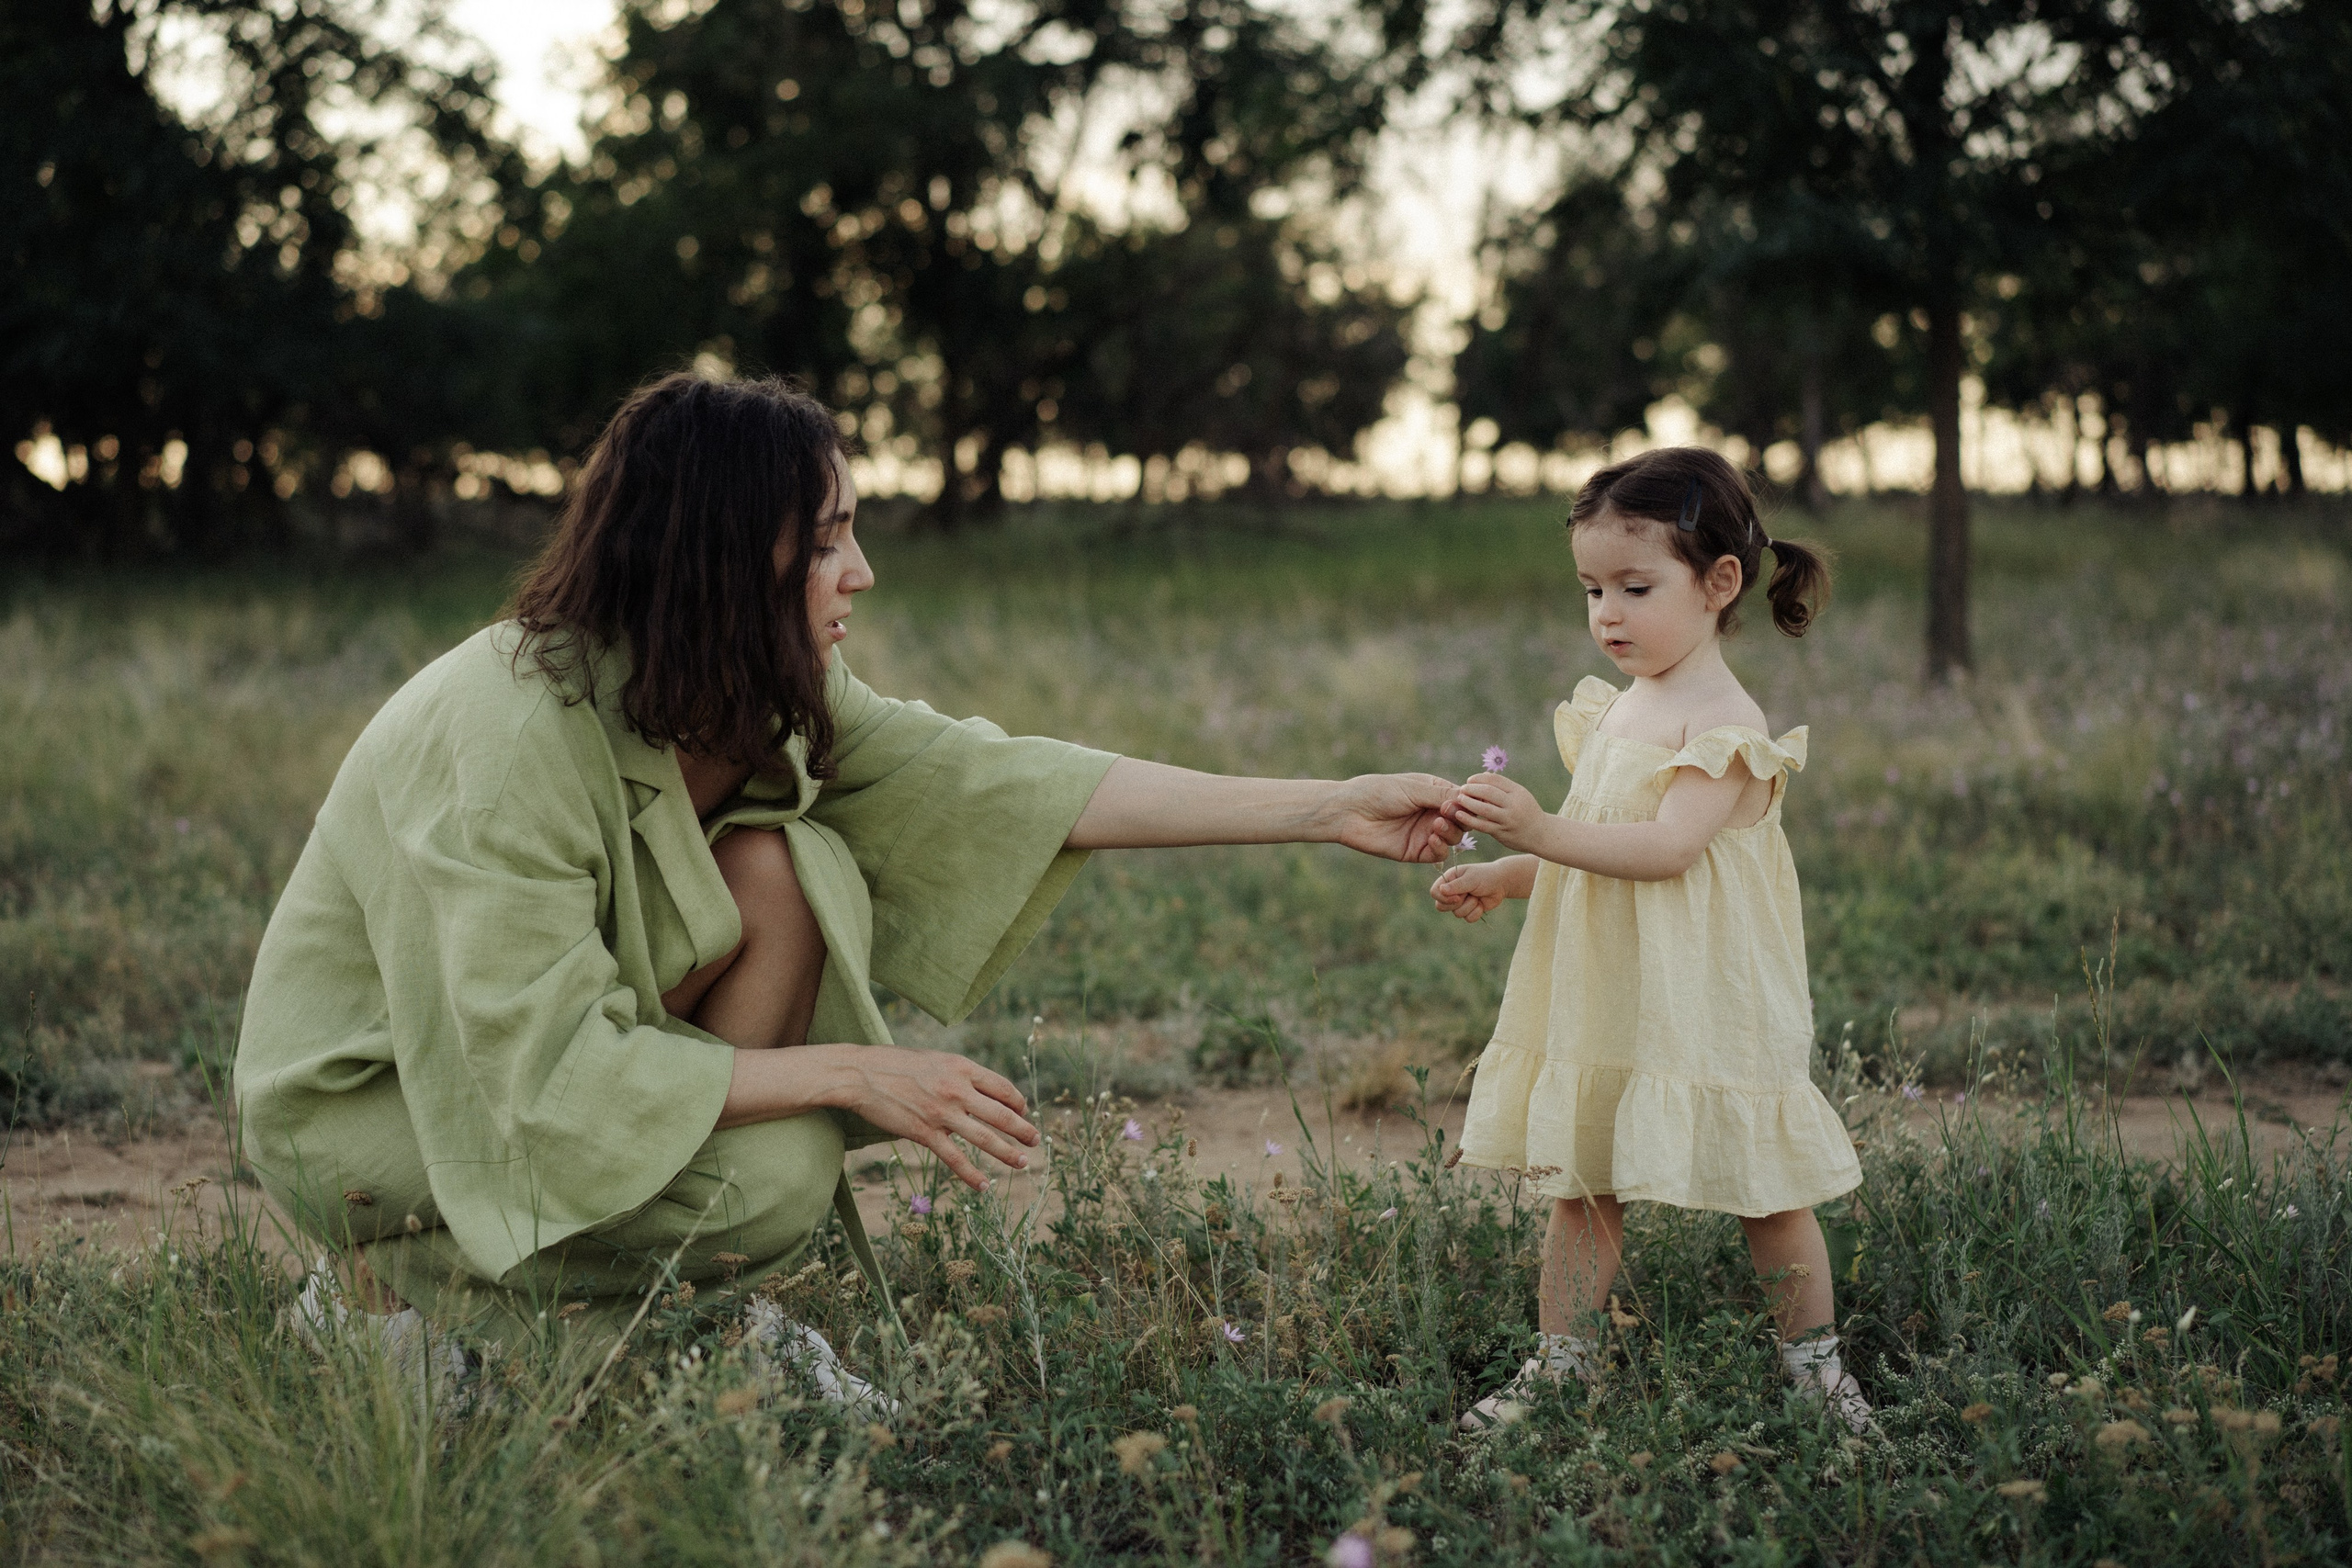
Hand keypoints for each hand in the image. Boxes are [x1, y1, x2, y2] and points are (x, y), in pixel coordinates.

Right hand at [834, 1046, 1040, 1190]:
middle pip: (1002, 1114)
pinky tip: (983, 1186)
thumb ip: (959, 1074)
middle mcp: (957, 1089)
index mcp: (962, 1067)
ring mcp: (942, 1112)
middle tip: (1035, 1140)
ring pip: (985, 1138)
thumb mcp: (935, 1059)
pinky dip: (972, 1174)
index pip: (1003, 1088)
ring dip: (1007, 1153)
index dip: (1018, 1103)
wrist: (860, 1073)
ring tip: (1021, 1163)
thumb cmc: (895, 1064)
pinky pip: (955, 1158)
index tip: (1023, 1112)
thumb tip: (980, 1091)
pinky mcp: (924, 1132)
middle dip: (1023, 1130)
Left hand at [1324, 773, 1464, 862]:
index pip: (1461, 800)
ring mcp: (1424, 833)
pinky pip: (1438, 854)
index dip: (1466, 803)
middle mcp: (1431, 813)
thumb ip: (1441, 795)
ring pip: (1453, 838)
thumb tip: (1469, 798)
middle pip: (1461, 821)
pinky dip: (1440, 848)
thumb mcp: (1413, 789)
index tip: (1462, 803)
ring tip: (1436, 826)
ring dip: (1450, 832)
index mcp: (1433, 793)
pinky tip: (1431, 838)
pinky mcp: (1415, 851)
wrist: (1350, 812)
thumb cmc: (1379, 792)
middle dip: (1459, 819)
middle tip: (1446, 814)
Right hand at [1431, 861, 1510, 921]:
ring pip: (1456, 913)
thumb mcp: (1471, 878)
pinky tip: (1481, 903)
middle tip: (1468, 895)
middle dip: (1456, 904)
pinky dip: (1476, 912)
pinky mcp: (1469, 910)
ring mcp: (1460, 902)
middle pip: (1441, 906)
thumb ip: (1456, 885)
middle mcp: (1452, 891)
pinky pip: (1468, 919)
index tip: (1457, 896)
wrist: (1502, 883)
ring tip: (1477, 896)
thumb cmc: (1486, 876)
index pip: (1434, 892)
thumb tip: (1441, 890)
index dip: (1443, 898)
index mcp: (1449, 879)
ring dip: (1470, 906)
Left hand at [1445, 773, 1550, 853]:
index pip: (1495, 779)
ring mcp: (1508, 819)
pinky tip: (1459, 814)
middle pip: (1488, 792)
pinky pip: (1482, 825)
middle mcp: (1514, 804)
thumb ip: (1502, 787)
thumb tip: (1483, 776)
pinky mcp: (1502, 832)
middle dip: (1471, 789)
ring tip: (1460, 799)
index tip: (1470, 780)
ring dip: (1468, 802)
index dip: (1479, 778)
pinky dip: (1469, 819)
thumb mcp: (1520, 795)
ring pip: (1483, 808)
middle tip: (1462, 789)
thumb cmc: (1526, 811)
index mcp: (1518, 792)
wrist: (1541, 834)